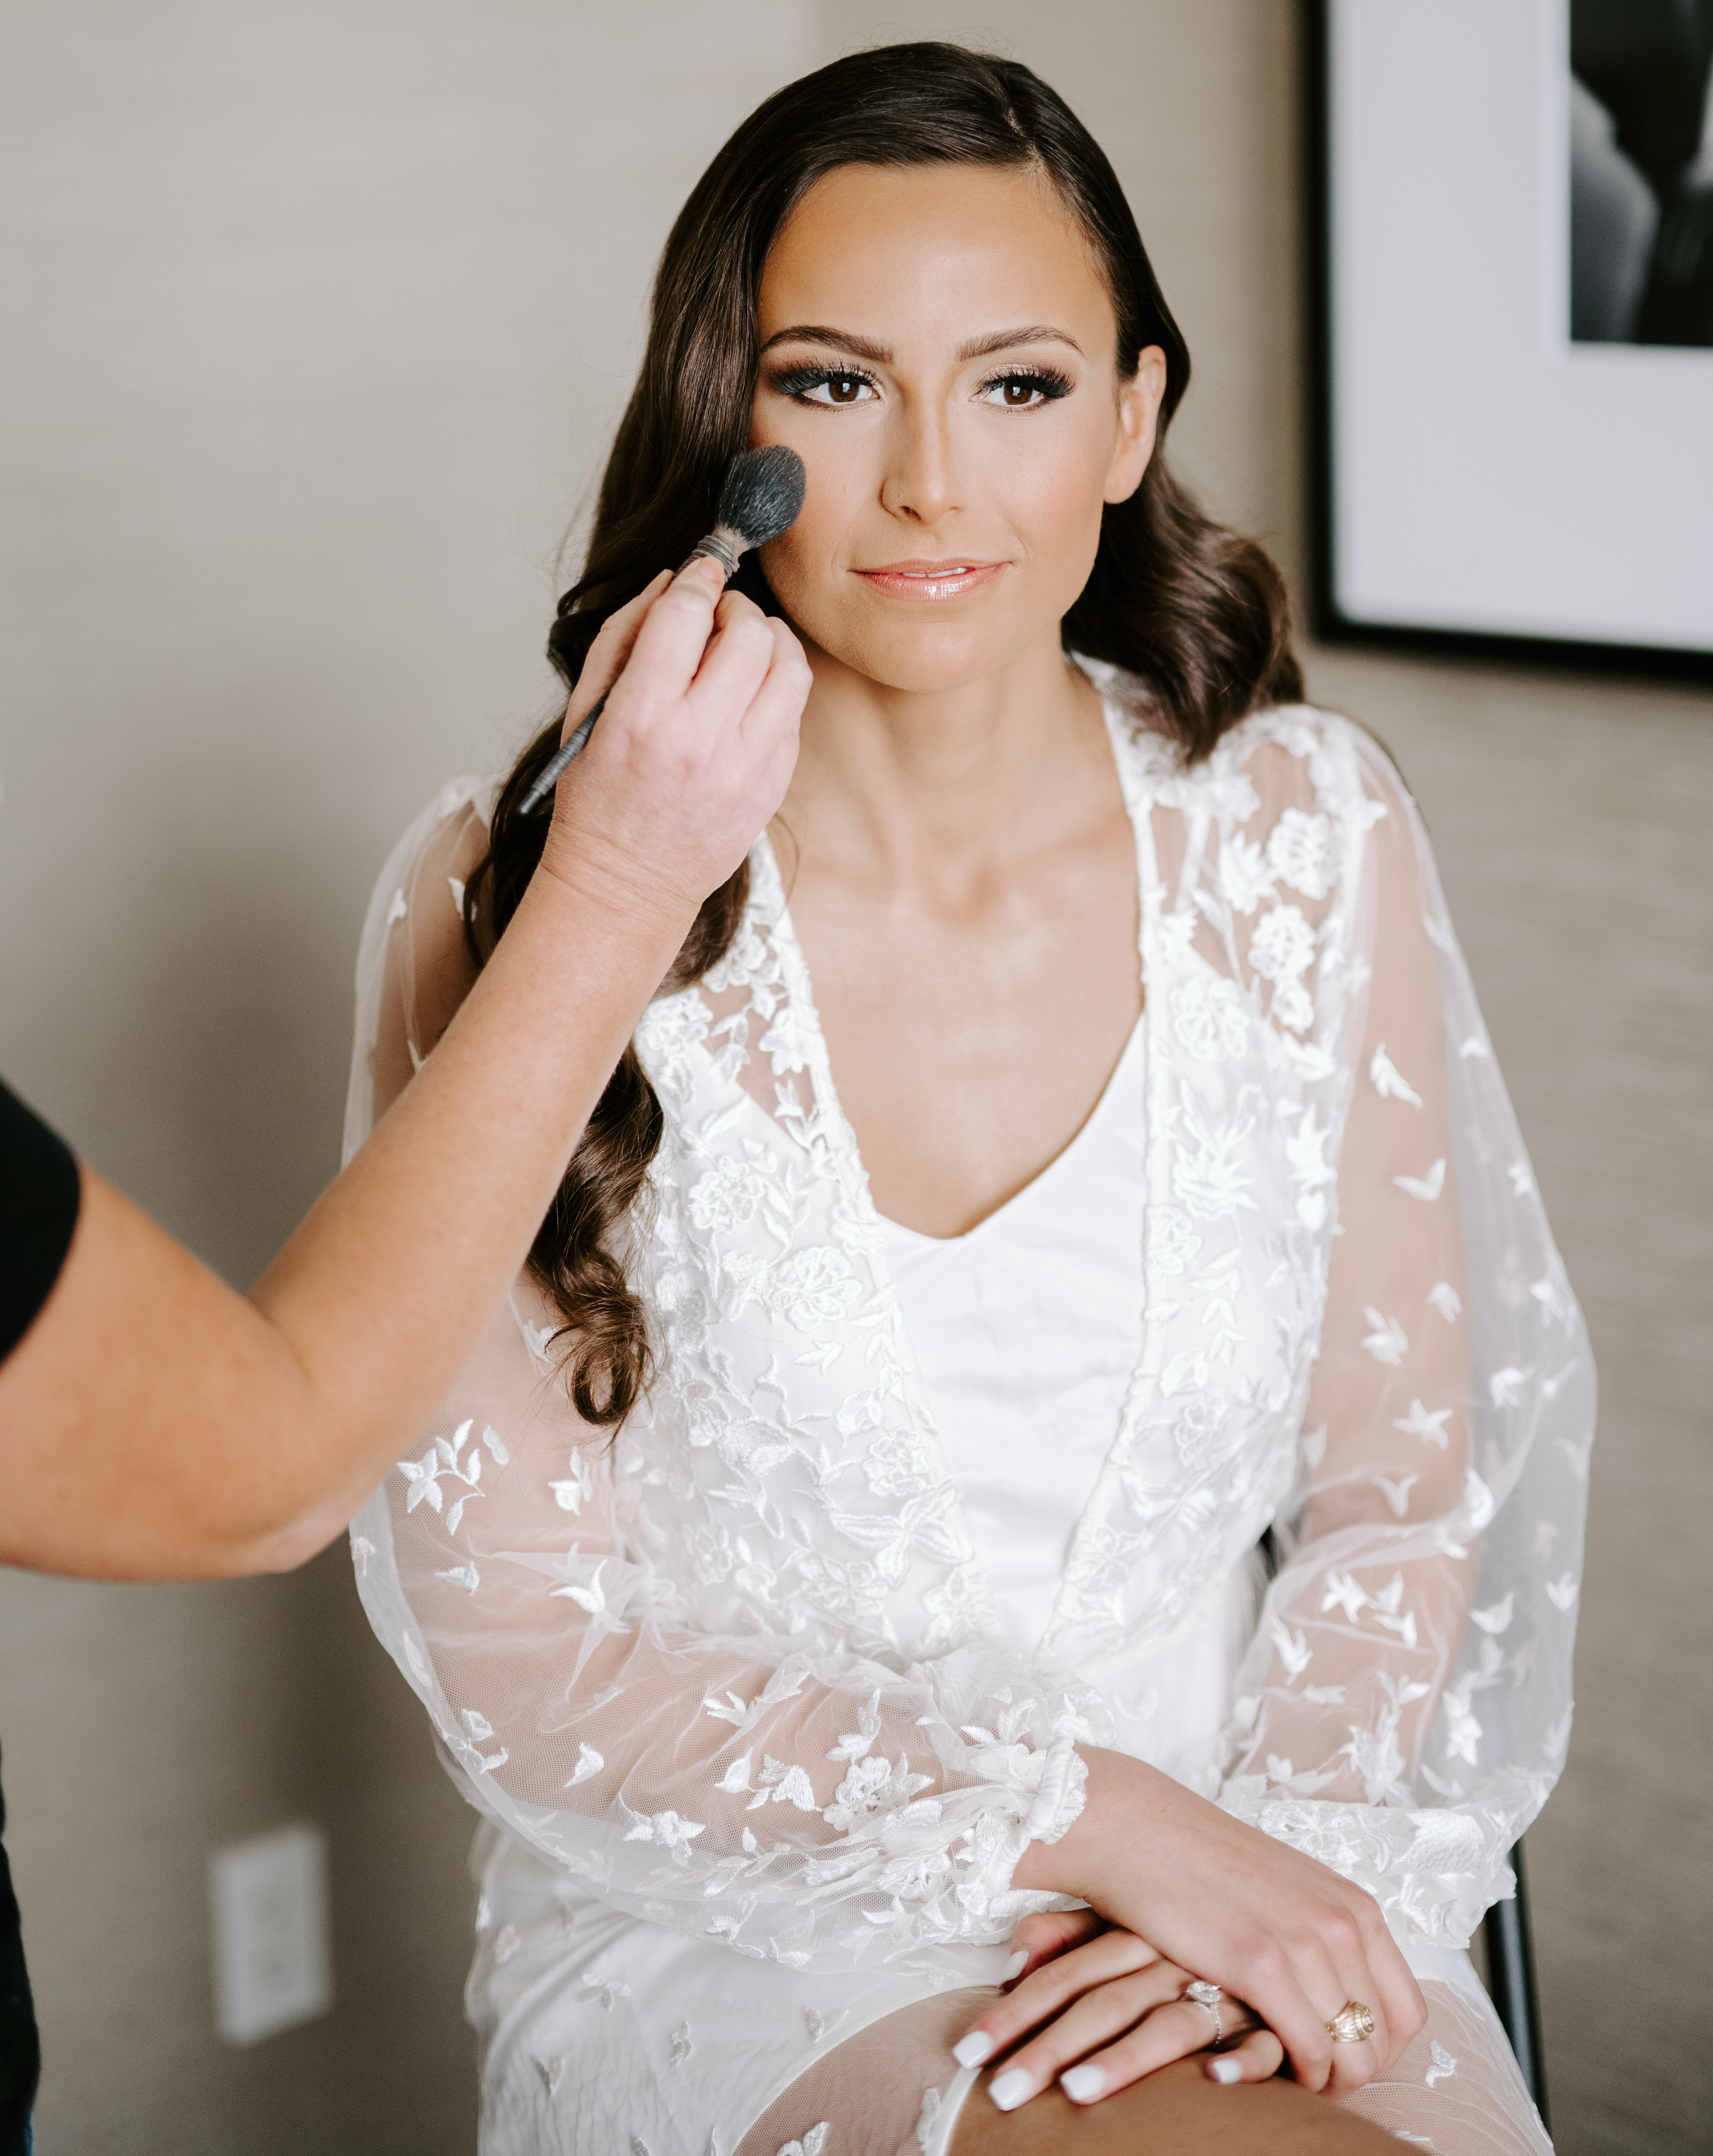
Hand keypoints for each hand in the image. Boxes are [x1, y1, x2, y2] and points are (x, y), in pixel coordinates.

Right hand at [537, 559, 809, 927]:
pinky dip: (779, 687)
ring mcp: (743, 767)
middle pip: (749, 634)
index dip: (698, 579)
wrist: (627, 881)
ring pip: (790, 668)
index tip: (700, 572)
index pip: (686, 615)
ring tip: (747, 645)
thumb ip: (623, 636)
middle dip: (738, 608)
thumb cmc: (598, 795)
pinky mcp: (771, 787)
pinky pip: (795, 712)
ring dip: (772, 640)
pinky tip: (752, 694)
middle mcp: (698, 740)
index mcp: (642, 716)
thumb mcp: (586, 709)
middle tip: (722, 614)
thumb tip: (670, 582)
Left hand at [951, 1910, 1282, 2111]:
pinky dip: (1241, 2059)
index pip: (1061, 1975)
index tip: (965, 2052)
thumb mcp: (1129, 1919)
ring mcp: (1224, 1984)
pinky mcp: (1274, 2010)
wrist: (1277, 1906)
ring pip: (1168, 2023)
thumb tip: (1011, 1953)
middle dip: (1046, 2048)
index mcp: (1135, 1934)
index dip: (1012, 2011)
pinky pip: (1262, 2037)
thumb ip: (1071, 1931)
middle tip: (1000, 2094)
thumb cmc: (1191, 1918)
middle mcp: (1173, 1958)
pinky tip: (1214, 2081)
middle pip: (1100, 2003)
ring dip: (1124, 2059)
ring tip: (1075, 2095)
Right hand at [1011, 1748, 1425, 2094]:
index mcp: (1354, 1905)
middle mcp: (1343, 1924)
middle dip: (1354, 2072)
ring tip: (1288, 2078)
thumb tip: (1339, 1999)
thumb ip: (1322, 1936)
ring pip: (1352, 2053)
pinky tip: (1268, 2068)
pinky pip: (1310, 2050)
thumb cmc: (1203, 1862)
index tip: (1344, 2058)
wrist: (1140, 1829)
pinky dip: (1298, 2076)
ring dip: (1325, 2081)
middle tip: (1312, 2079)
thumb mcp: (1287, 1891)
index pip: (1409, 2010)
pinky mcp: (1259, 1964)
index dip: (1382, 2049)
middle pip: (1384, 2040)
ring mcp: (1304, 1943)